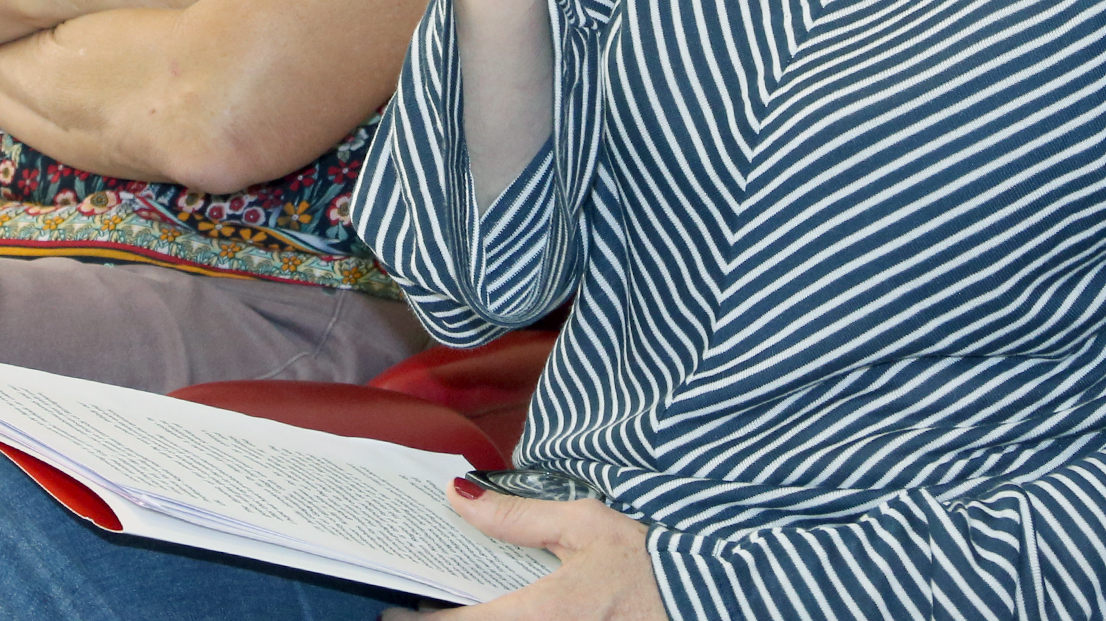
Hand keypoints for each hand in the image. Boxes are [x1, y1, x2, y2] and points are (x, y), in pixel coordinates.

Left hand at [379, 482, 666, 619]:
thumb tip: (458, 497)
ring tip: (455, 608)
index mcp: (545, 614)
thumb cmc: (650, 563)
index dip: (417, 620)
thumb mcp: (586, 525)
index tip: (395, 606)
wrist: (710, 600)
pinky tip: (504, 612)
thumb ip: (517, 518)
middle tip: (417, 609)